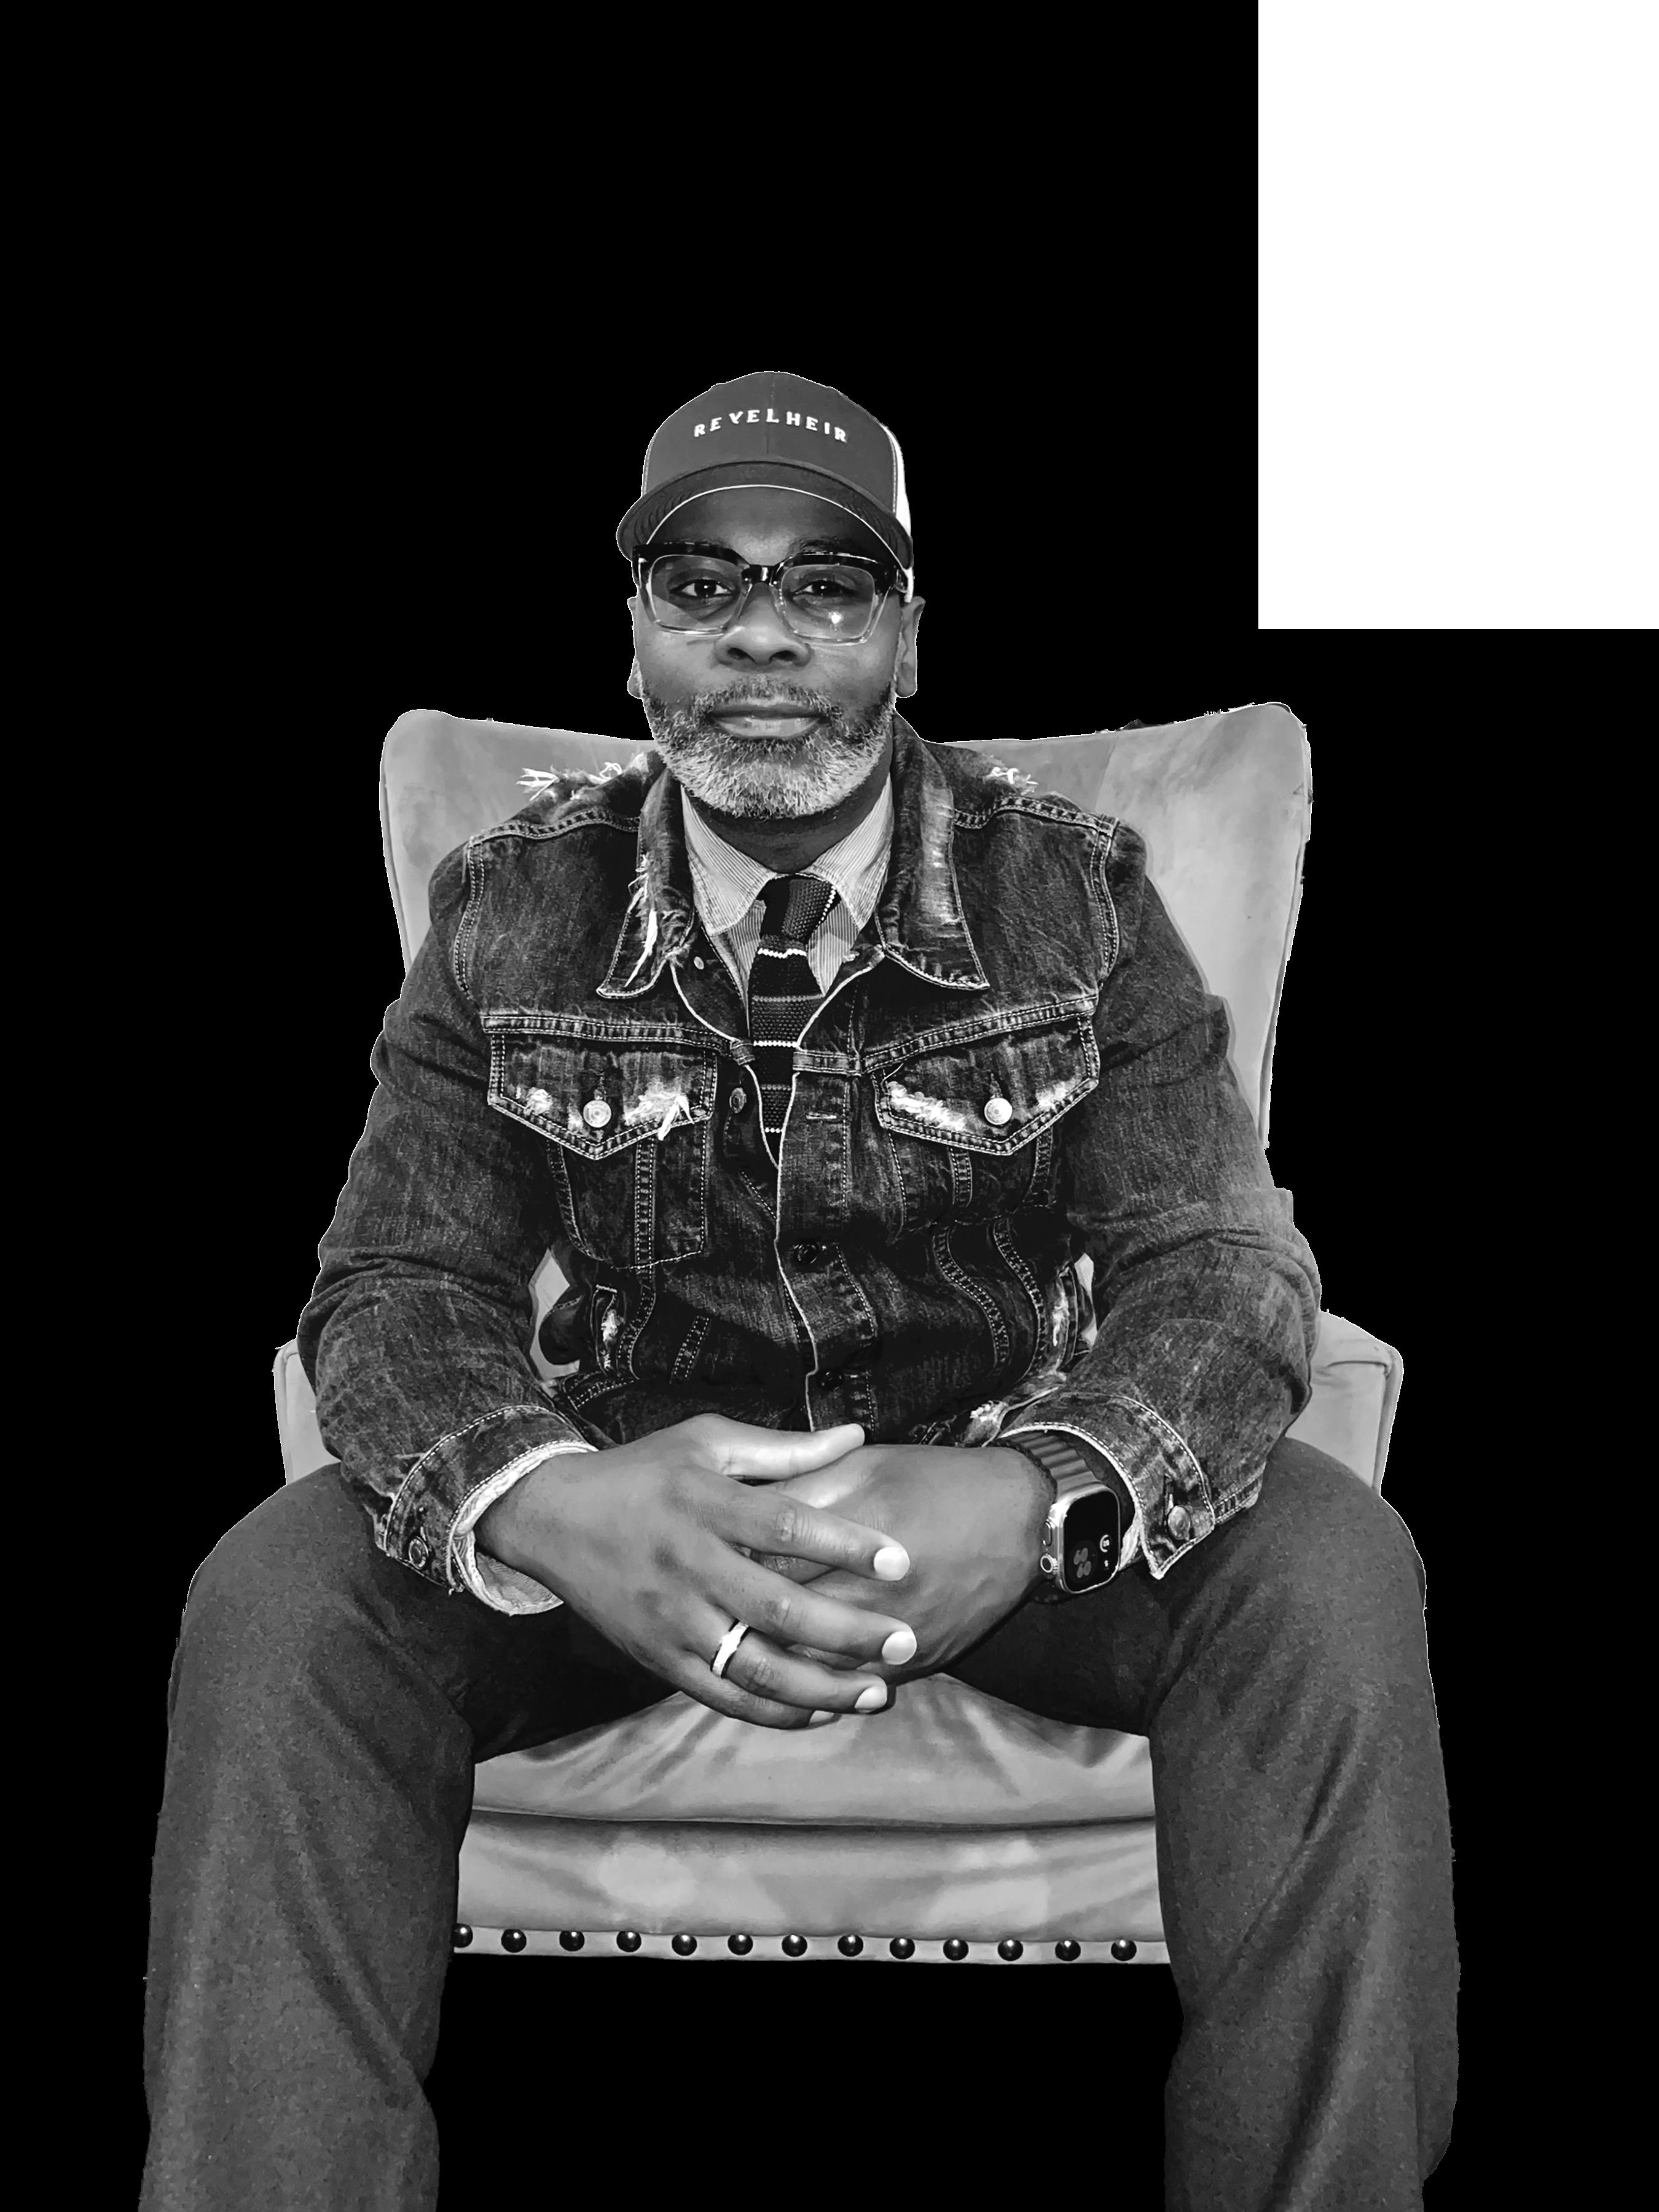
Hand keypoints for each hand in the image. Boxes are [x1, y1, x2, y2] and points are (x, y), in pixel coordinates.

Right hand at [473, 1414, 917, 1730]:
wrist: (551, 1518)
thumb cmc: (642, 1473)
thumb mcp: (706, 1441)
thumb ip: (784, 1448)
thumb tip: (857, 1435)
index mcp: (707, 1504)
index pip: (786, 1527)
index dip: (845, 1546)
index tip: (900, 1561)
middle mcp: (691, 1565)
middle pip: (779, 1608)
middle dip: (849, 1632)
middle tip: (906, 1641)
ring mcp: (673, 1618)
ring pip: (754, 1667)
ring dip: (822, 1687)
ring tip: (879, 1693)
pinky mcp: (659, 1657)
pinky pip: (722, 1695)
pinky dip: (774, 1710)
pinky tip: (821, 1711)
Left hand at [741, 1442, 1050, 1685]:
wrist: (1022, 1520)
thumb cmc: (938, 1482)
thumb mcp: (869, 1466)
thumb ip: (805, 1483)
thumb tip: (745, 1497)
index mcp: (855, 1531)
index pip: (773, 1557)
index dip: (733, 1562)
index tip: (706, 1558)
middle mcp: (875, 1590)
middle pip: (786, 1617)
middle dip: (743, 1617)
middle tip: (712, 1609)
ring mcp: (897, 1631)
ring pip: (816, 1663)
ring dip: (774, 1664)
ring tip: (739, 1653)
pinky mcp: (919, 1660)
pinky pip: (856, 1684)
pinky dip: (818, 1689)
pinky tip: (791, 1683)